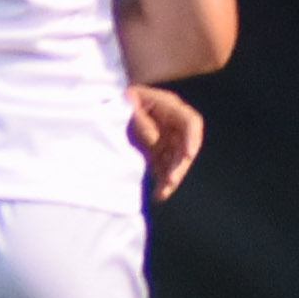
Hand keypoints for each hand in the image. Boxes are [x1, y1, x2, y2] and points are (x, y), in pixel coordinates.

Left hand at [125, 84, 206, 200]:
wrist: (106, 107)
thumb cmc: (118, 102)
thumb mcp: (126, 105)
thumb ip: (140, 120)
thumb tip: (155, 139)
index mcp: (169, 106)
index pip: (191, 122)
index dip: (192, 139)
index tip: (189, 155)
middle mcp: (173, 125)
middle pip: (185, 147)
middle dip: (179, 166)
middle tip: (171, 181)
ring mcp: (167, 140)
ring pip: (177, 162)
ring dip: (172, 178)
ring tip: (162, 193)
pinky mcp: (158, 153)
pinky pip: (165, 169)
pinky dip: (162, 182)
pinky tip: (158, 195)